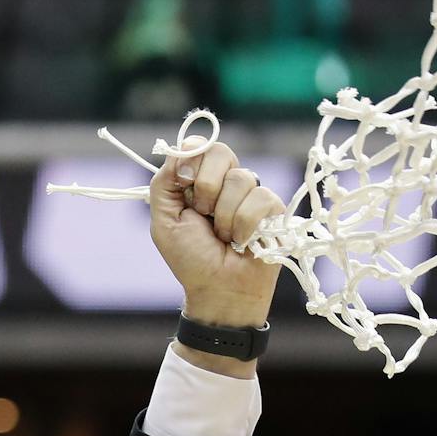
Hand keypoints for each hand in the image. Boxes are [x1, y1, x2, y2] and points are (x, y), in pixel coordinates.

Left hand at [149, 138, 284, 329]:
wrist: (219, 290)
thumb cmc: (191, 260)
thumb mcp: (164, 222)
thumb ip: (164, 184)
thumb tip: (180, 151)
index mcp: (197, 181)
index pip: (197, 145)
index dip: (191, 162)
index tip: (184, 185)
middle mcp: (224, 181)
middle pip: (220, 152)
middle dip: (206, 189)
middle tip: (204, 216)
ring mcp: (250, 192)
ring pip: (240, 179)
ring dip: (224, 217)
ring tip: (224, 237)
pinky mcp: (272, 207)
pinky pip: (258, 200)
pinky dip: (244, 227)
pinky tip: (243, 241)